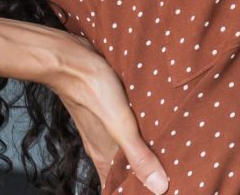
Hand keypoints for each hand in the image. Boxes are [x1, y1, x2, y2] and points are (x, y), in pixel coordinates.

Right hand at [49, 33, 169, 193]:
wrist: (70, 58)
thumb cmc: (92, 90)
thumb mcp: (120, 125)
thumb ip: (138, 155)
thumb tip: (160, 188)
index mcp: (104, 155)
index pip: (116, 187)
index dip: (134, 191)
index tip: (157, 191)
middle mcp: (102, 145)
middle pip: (122, 170)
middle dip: (142, 175)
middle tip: (169, 175)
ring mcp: (103, 127)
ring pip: (124, 148)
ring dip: (141, 152)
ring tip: (166, 153)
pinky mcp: (107, 108)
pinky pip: (124, 128)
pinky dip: (138, 131)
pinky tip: (152, 124)